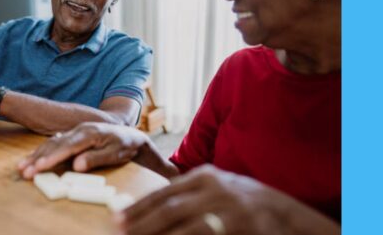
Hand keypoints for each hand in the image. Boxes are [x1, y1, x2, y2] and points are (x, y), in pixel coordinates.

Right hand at [18, 122, 149, 178]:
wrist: (131, 135)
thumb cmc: (124, 146)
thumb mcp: (114, 154)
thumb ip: (95, 159)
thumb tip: (76, 166)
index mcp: (89, 133)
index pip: (67, 147)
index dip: (52, 158)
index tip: (39, 167)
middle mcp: (79, 130)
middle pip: (55, 145)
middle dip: (38, 159)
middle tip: (24, 171)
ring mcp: (75, 131)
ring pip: (52, 143)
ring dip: (36, 155)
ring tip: (22, 166)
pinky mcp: (73, 135)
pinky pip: (55, 142)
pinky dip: (42, 151)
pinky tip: (33, 158)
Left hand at [116, 164, 290, 234]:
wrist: (287, 215)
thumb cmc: (245, 202)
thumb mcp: (217, 189)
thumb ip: (188, 195)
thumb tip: (150, 208)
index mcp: (206, 177)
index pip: (164, 193)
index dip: (139, 207)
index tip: (118, 218)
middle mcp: (215, 190)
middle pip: (169, 209)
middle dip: (141, 223)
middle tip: (120, 232)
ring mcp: (229, 210)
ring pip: (185, 228)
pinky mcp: (239, 228)